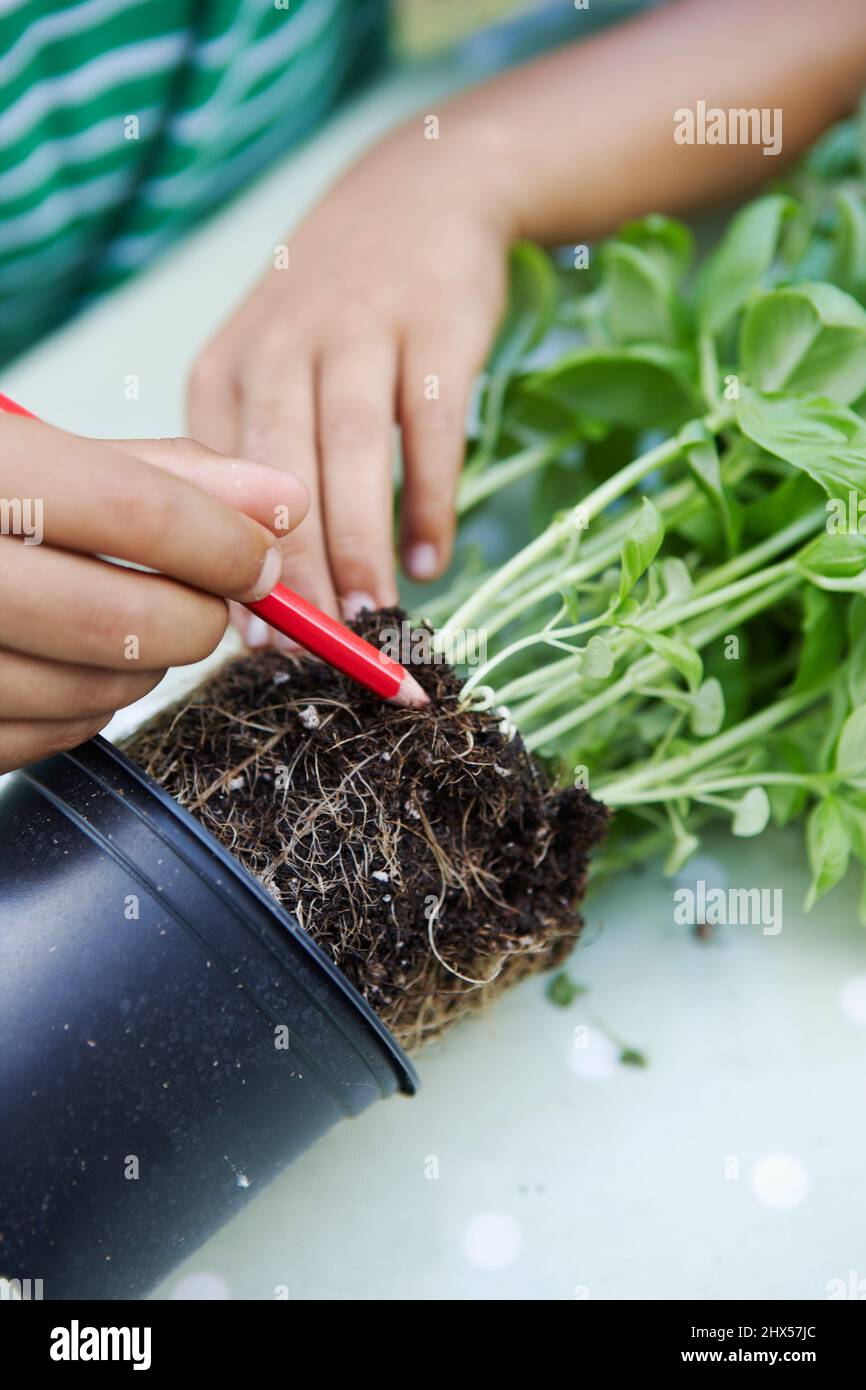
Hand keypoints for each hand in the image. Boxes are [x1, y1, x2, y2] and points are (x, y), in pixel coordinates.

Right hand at [0, 416, 307, 771]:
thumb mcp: (32, 459)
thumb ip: (157, 472)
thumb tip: (282, 499)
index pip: (133, 508)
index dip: (222, 539)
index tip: (261, 556)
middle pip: (125, 617)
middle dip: (197, 616)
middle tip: (207, 597)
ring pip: (98, 691)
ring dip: (144, 665)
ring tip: (125, 622)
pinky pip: (53, 739)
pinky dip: (90, 710)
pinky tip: (72, 666)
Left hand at [187, 120, 516, 639]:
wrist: (422, 193)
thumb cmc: (337, 310)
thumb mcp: (270, 365)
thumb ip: (257, 458)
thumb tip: (260, 594)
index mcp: (227, 368)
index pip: (219, 484)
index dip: (238, 567)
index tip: (262, 641)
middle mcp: (282, 346)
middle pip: (280, 475)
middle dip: (297, 570)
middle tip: (318, 646)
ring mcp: (359, 330)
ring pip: (350, 454)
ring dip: (362, 544)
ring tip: (373, 613)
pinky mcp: (433, 327)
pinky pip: (429, 428)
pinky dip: (432, 500)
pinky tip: (433, 557)